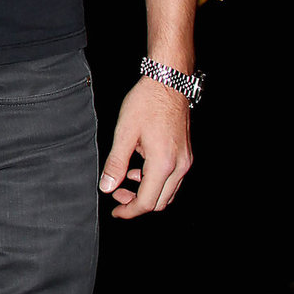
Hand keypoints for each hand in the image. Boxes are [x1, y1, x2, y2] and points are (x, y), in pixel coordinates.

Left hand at [99, 78, 191, 218]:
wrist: (168, 81)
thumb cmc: (147, 103)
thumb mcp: (124, 133)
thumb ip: (116, 163)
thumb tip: (107, 187)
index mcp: (163, 164)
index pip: (147, 202)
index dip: (129, 211)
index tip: (116, 212)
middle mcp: (180, 166)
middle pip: (161, 202)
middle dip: (138, 203)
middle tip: (117, 194)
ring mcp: (186, 159)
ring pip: (169, 191)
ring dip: (148, 192)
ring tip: (126, 179)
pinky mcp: (186, 153)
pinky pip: (173, 178)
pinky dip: (156, 180)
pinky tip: (140, 167)